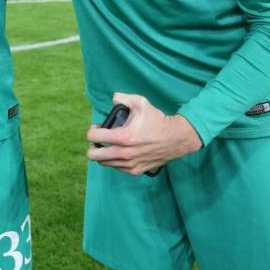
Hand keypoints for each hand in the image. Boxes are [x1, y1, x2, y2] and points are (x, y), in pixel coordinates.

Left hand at [86, 93, 202, 175]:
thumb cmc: (157, 120)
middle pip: (93, 155)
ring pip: (104, 163)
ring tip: (110, 145)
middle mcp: (124, 153)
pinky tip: (121, 152)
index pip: (94, 137)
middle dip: (93, 146)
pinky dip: (115, 160)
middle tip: (100, 140)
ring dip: (103, 154)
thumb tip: (113, 99)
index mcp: (123, 137)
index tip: (98, 128)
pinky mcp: (136, 171)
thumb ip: (122, 97)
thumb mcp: (140, 102)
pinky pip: (117, 168)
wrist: (176, 138)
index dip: (92, 130)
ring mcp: (130, 164)